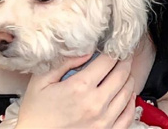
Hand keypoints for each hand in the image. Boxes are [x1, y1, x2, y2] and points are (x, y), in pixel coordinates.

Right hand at [16, 54, 135, 128]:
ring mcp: (103, 121)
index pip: (108, 61)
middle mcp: (95, 104)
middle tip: (124, 55)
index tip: (115, 46)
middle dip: (125, 61)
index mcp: (80, 87)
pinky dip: (131, 102)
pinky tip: (128, 94)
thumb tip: (87, 51)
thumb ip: (65, 62)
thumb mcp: (42, 80)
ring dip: (129, 78)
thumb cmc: (36, 111)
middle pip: (121, 74)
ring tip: (125, 71)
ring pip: (127, 93)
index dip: (114, 50)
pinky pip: (127, 116)